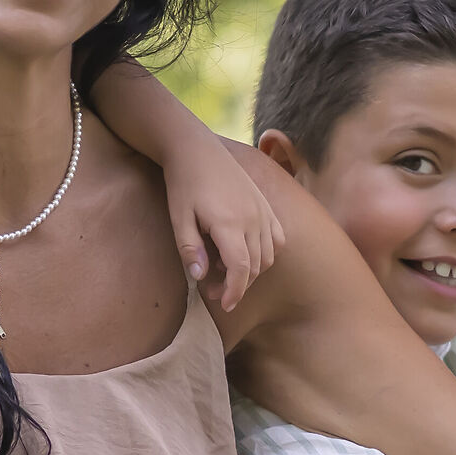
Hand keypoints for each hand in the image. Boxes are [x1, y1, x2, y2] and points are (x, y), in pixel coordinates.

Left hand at [165, 133, 285, 310]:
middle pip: (255, 266)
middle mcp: (252, 218)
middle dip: (238, 286)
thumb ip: (190, 249)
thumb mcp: (178, 218)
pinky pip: (277, 238)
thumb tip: (200, 277)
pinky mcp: (266, 205)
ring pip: (268, 255)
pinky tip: (247, 253)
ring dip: (251, 271)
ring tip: (227, 272)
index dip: (235, 292)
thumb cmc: (183, 183)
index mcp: (229, 223)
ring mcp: (263, 210)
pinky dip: (267, 253)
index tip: (225, 306)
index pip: (241, 269)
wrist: (196, 148)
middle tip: (214, 291)